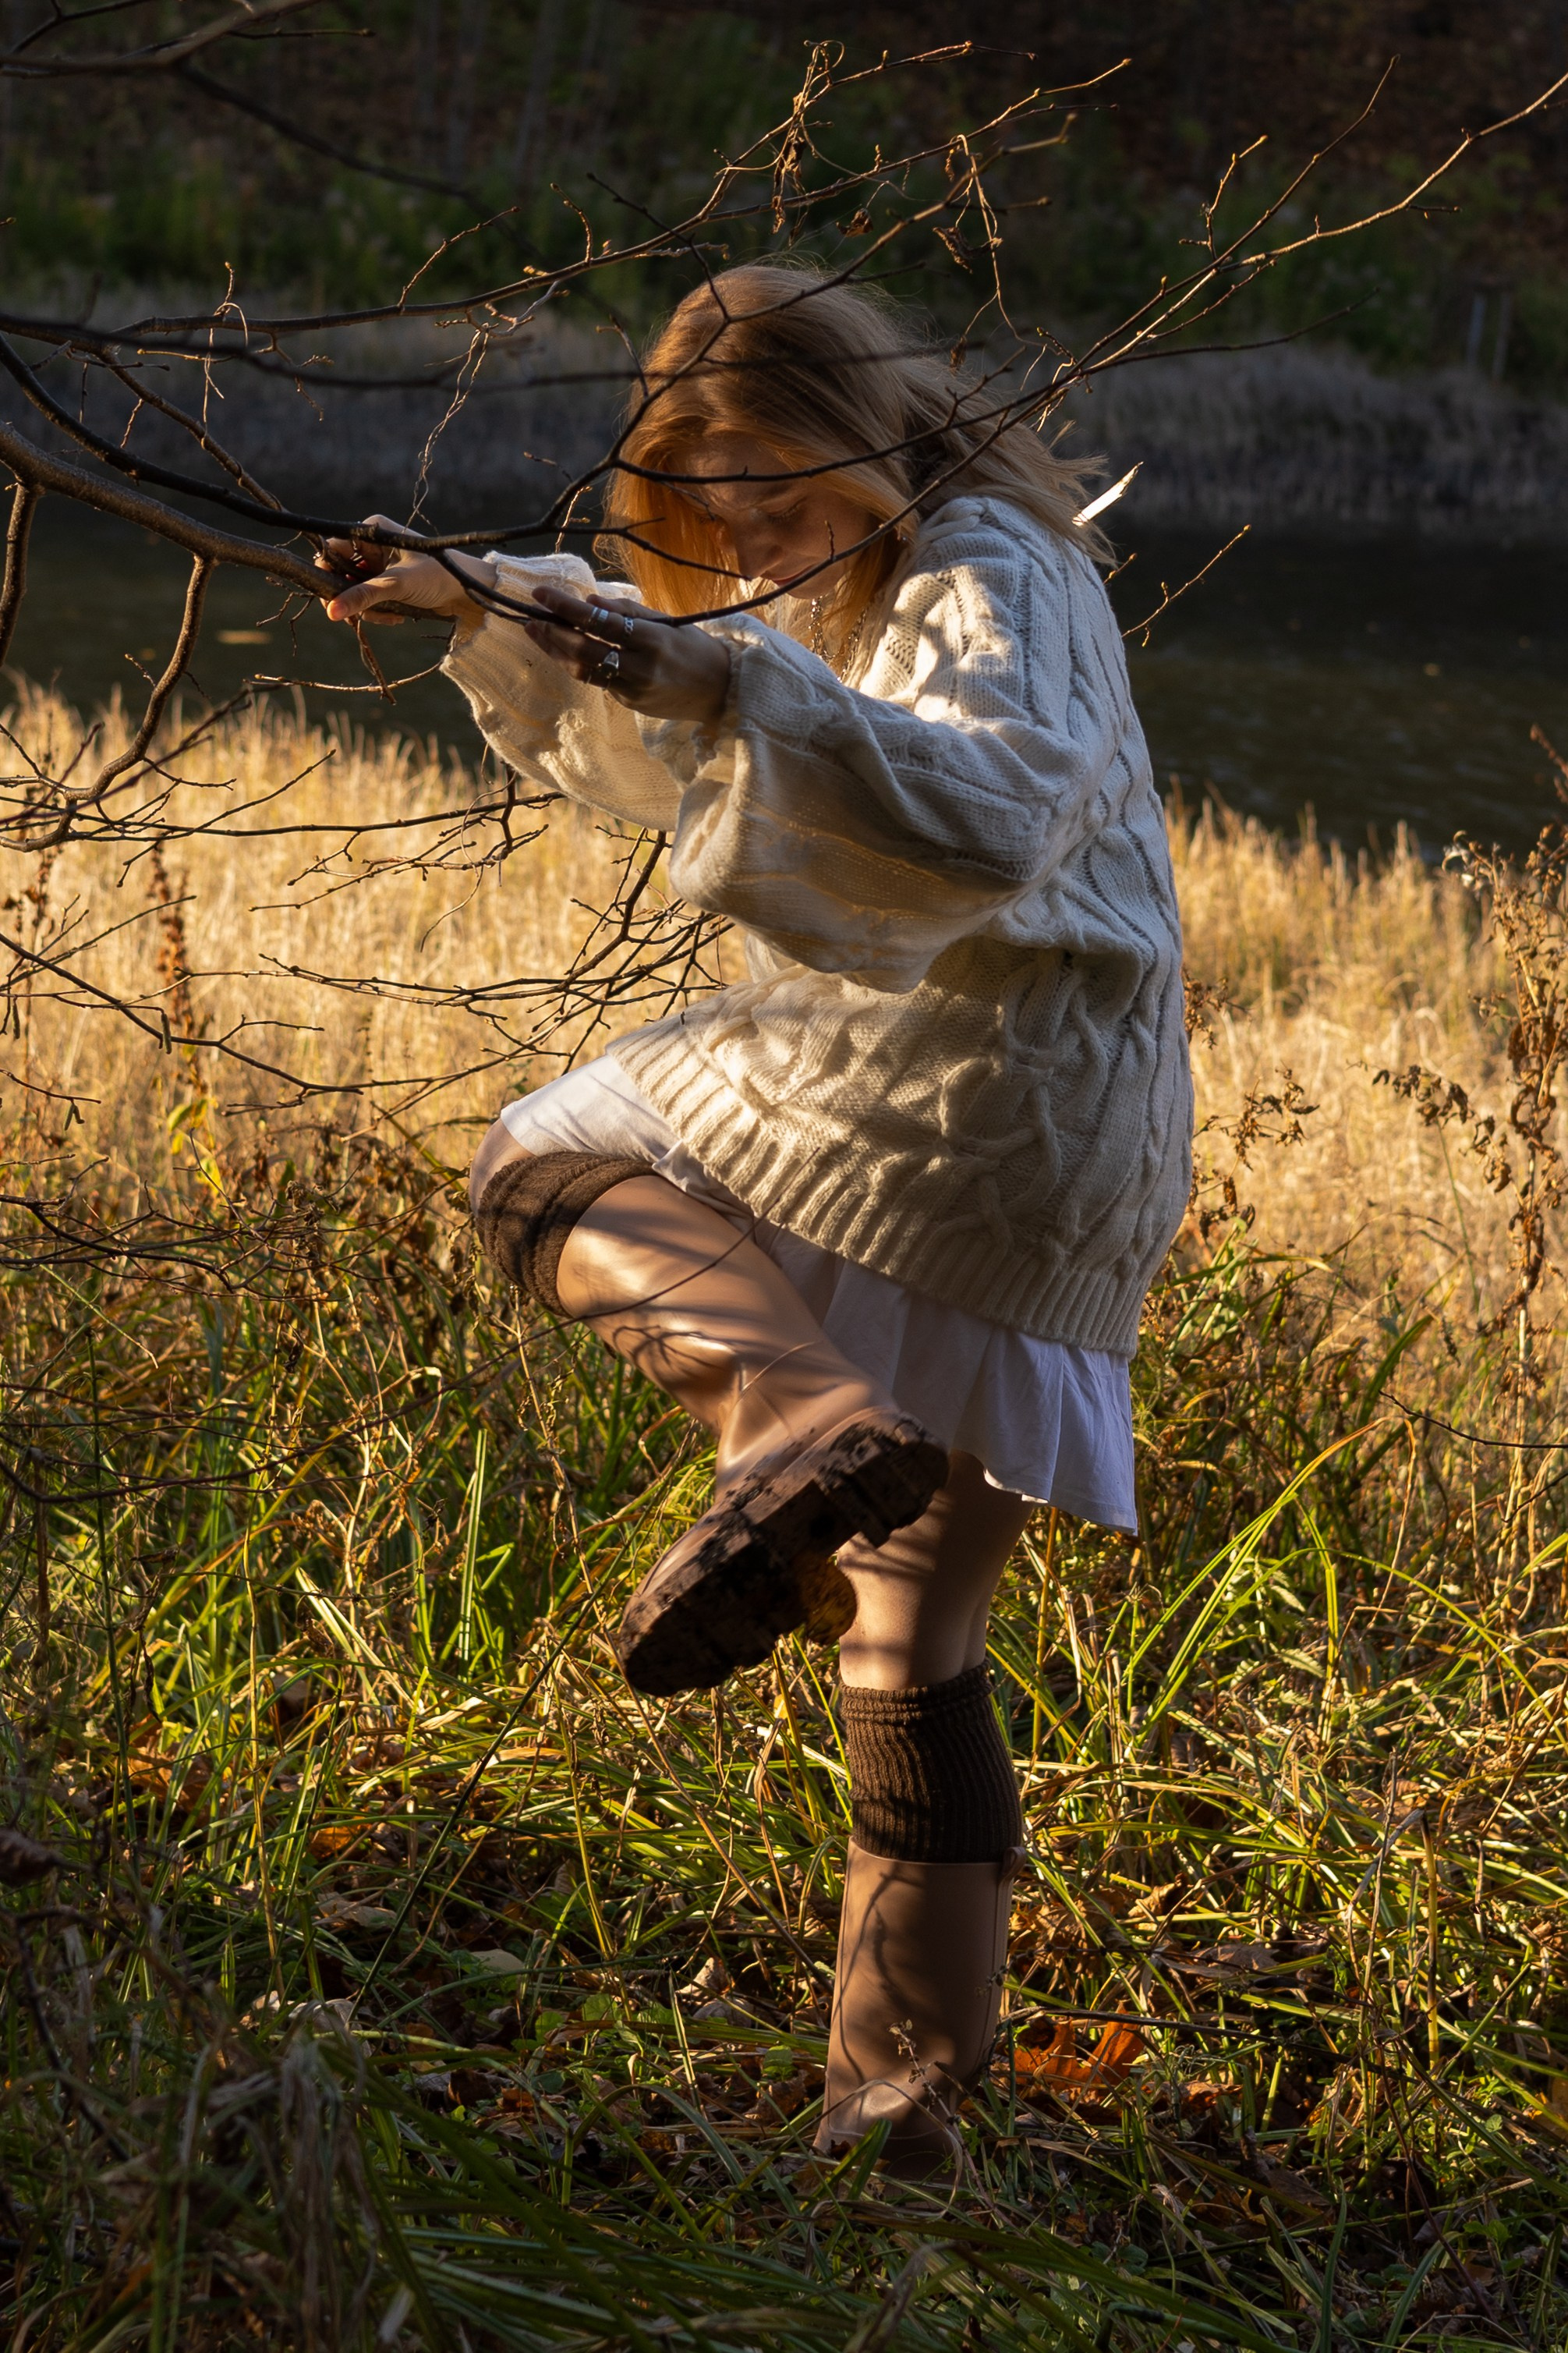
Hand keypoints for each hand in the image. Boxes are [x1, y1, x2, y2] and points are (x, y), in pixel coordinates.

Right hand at [317, 513, 495, 627]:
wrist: (467, 591)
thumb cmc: (437, 576)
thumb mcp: (397, 585)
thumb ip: (364, 596)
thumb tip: (331, 611)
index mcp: (370, 531)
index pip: (332, 550)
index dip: (328, 574)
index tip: (331, 599)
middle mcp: (370, 545)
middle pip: (340, 573)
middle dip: (351, 597)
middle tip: (358, 616)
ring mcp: (377, 564)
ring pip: (353, 591)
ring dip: (368, 609)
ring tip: (391, 615)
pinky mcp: (385, 582)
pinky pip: (368, 600)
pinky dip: (378, 611)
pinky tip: (397, 617)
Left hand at [522, 583, 731, 724]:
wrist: (719, 690)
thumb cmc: (692, 646)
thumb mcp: (666, 620)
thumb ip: (627, 611)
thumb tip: (589, 602)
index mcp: (652, 639)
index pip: (600, 621)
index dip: (566, 607)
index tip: (542, 592)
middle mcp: (641, 667)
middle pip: (584, 650)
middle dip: (552, 632)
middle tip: (531, 616)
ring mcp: (633, 690)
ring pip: (583, 671)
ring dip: (556, 651)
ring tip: (537, 632)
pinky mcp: (630, 704)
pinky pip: (598, 681)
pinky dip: (578, 664)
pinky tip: (565, 650)